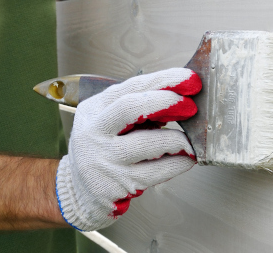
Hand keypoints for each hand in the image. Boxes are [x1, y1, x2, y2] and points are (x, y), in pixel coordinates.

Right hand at [55, 68, 201, 230]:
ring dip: (176, 139)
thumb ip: (139, 111)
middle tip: (191, 106)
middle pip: (130, 107)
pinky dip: (177, 163)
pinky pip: (156, 172)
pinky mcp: (118, 184)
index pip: (130, 87)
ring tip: (189, 141)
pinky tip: (186, 159)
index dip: (163, 81)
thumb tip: (181, 100)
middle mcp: (94, 132)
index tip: (189, 79)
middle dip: (166, 102)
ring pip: (147, 143)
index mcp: (94, 109)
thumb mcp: (111, 124)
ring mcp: (104, 159)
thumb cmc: (103, 151)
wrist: (81, 193)